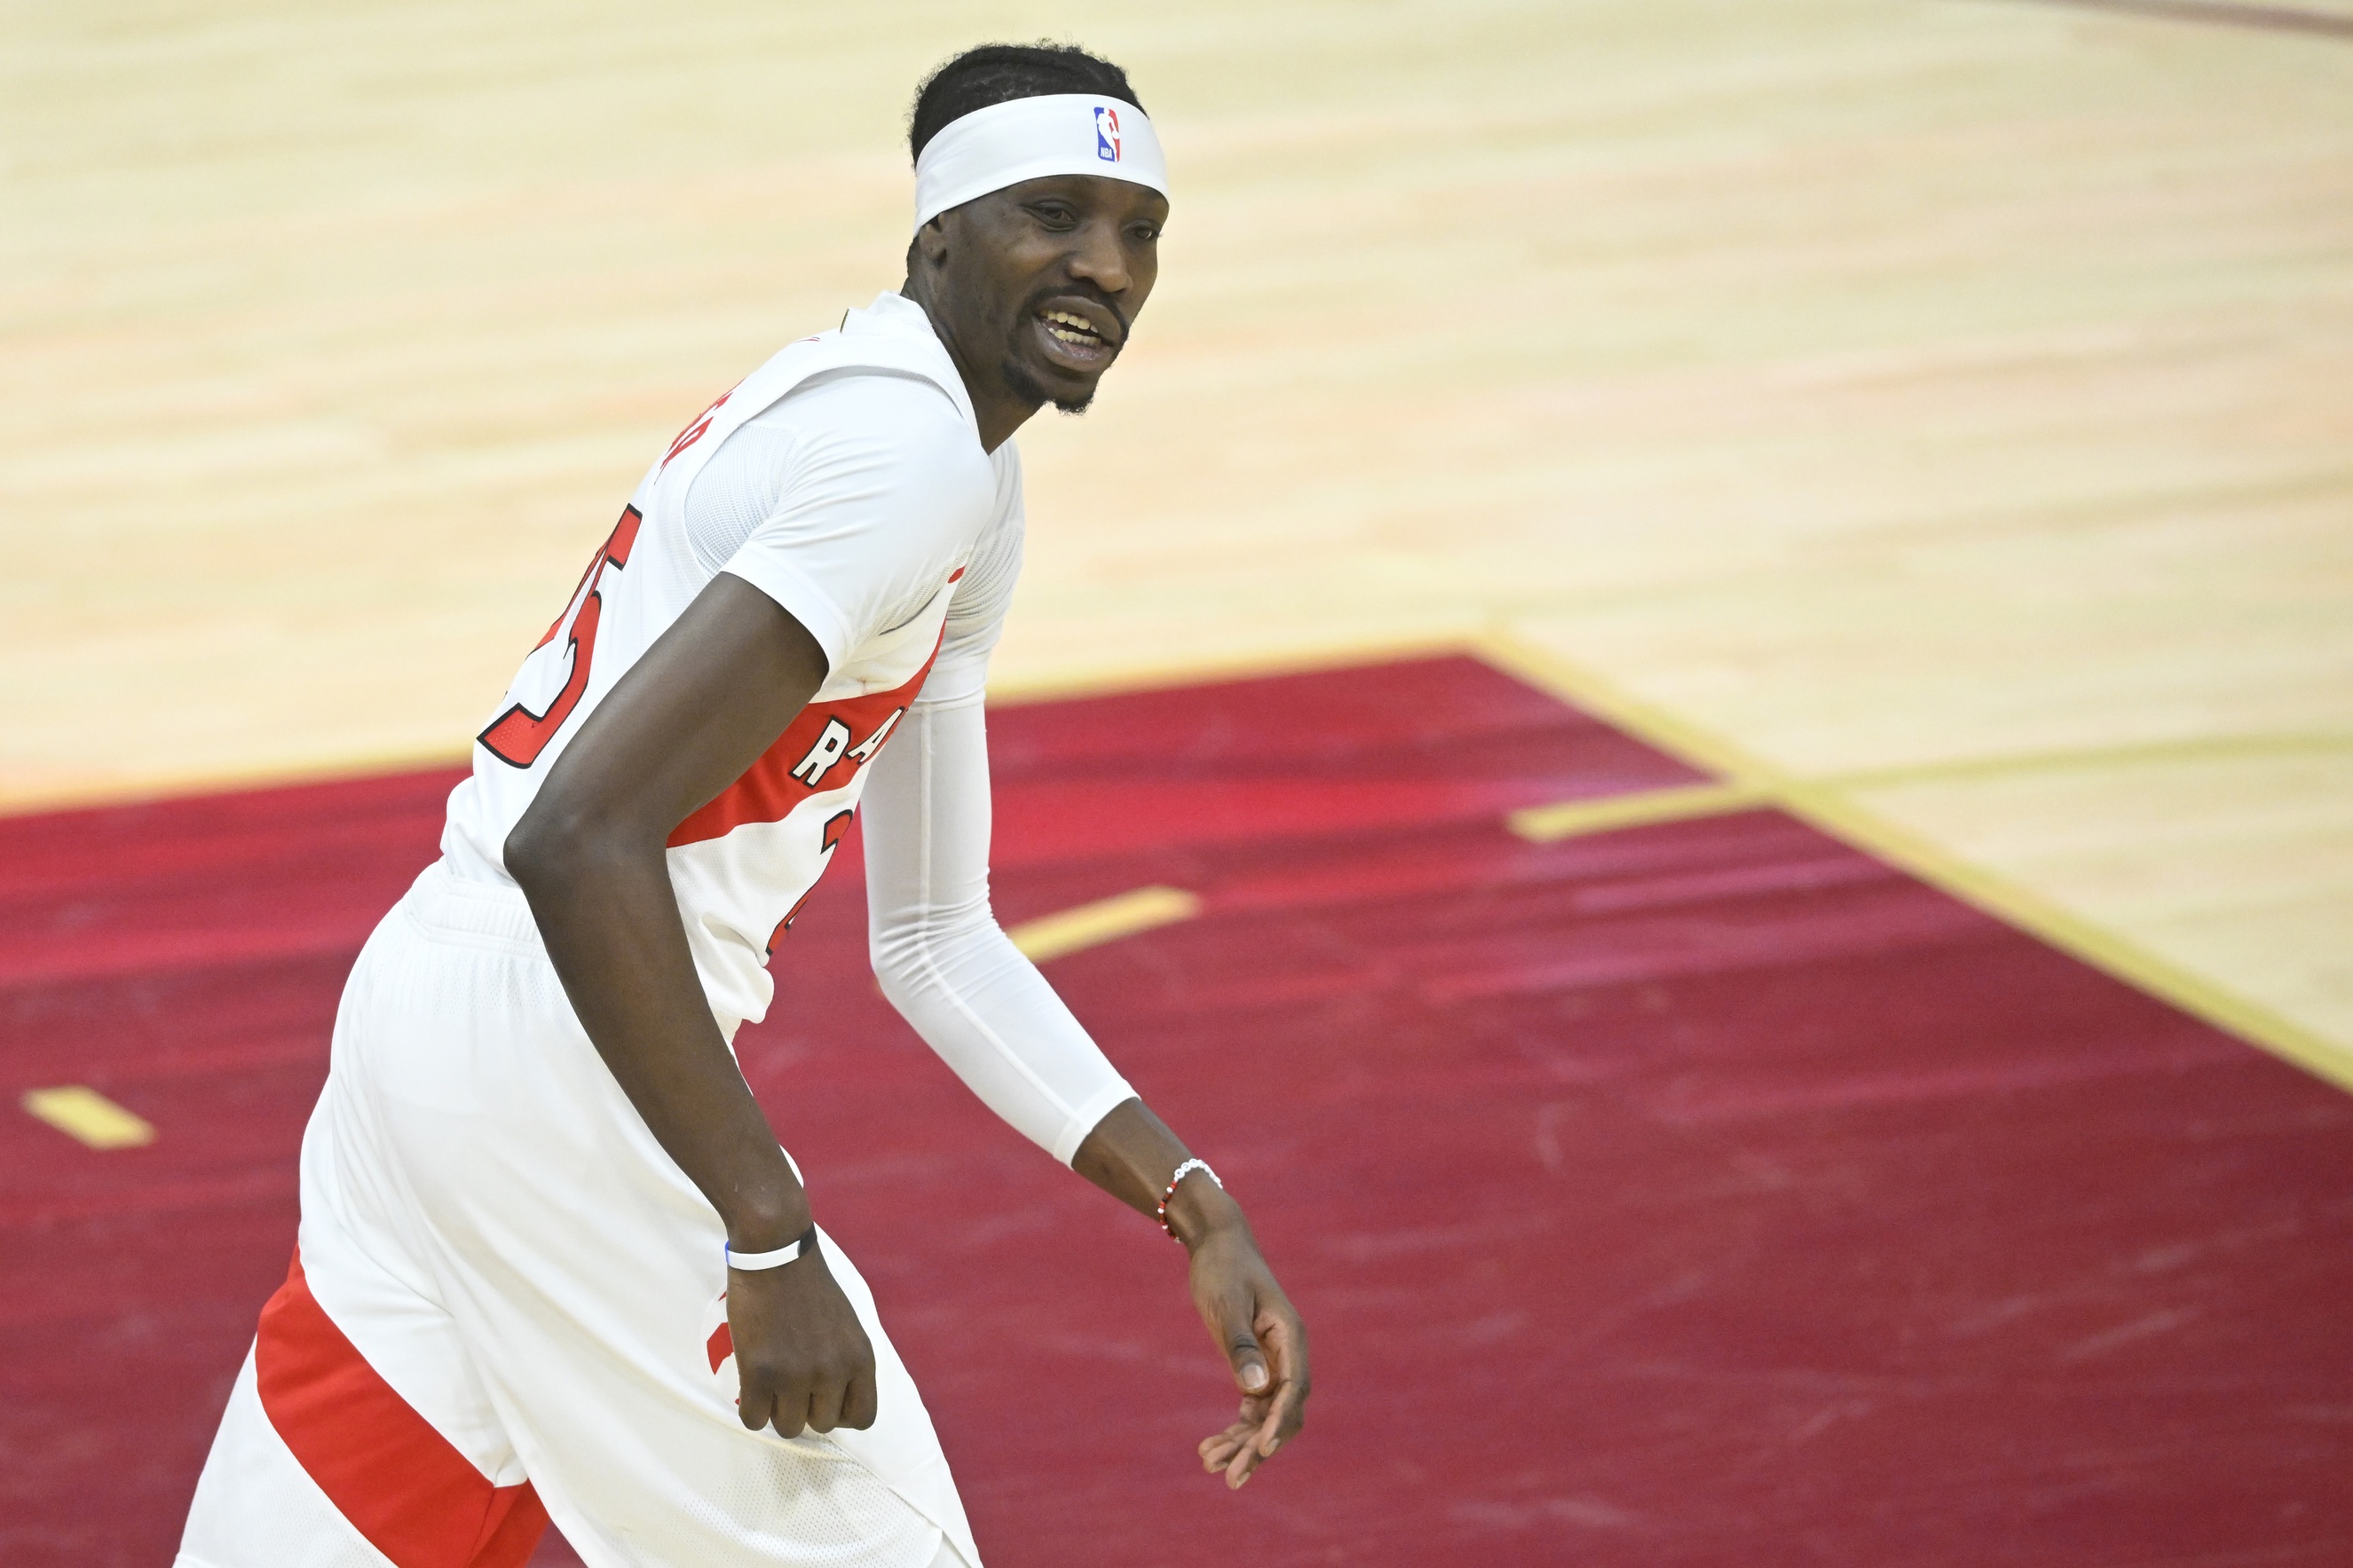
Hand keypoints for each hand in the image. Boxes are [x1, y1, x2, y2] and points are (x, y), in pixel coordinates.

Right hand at [726, 1234, 877, 1437]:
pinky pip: (755, 1419)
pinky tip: (752, 1387)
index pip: (863, 1417)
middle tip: (792, 1383)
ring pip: (789, 1428)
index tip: (824, 1399)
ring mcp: (796, 1375)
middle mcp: (833, 1372)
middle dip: (807, 1409)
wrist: (776, 1254)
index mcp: (861, 1358)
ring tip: (771, 1383)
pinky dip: (752, 1410)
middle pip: (822, 1425)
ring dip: (778, 1410)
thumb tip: (838, 1401)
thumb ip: (847, 1363)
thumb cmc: (810, 1286)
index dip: (841, 1413)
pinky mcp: (760, 1373)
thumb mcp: (848, 1326)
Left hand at [1187, 1224, 1309, 1488]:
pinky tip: (1209, 1449)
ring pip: (1264, 1417)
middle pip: (1282, 1413)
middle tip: (1231, 1478)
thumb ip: (1240, 1346)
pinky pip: (1250, 1409)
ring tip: (1209, 1464)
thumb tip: (1257, 1389)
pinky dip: (1234, 1430)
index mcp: (1290, 1337)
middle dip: (1259, 1447)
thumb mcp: (1226, 1304)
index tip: (1260, 1447)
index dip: (1279, 1421)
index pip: (1293, 1389)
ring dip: (1242, 1444)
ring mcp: (1273, 1364)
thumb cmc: (1223, 1269)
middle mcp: (1288, 1355)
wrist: (1217, 1244)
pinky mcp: (1254, 1367)